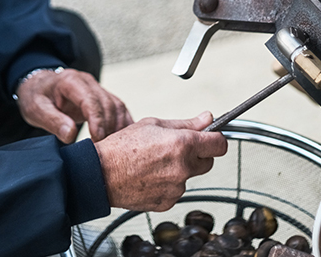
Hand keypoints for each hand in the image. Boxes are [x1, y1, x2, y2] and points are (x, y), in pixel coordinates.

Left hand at [15, 68, 132, 142]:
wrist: (38, 87)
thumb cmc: (36, 96)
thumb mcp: (36, 109)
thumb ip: (53, 121)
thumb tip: (71, 135)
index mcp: (70, 81)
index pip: (91, 100)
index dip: (97, 119)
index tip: (97, 138)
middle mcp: (87, 82)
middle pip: (108, 103)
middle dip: (108, 127)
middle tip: (103, 149)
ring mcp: (96, 88)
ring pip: (117, 105)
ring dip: (117, 126)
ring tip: (112, 147)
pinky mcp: (101, 97)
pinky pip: (118, 108)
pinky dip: (123, 123)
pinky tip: (122, 139)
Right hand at [93, 112, 227, 211]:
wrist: (100, 174)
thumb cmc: (122, 147)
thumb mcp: (153, 125)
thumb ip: (186, 124)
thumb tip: (207, 119)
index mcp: (182, 145)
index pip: (220, 144)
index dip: (216, 139)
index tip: (211, 138)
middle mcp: (183, 168)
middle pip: (208, 162)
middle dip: (197, 154)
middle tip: (175, 149)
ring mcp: (176, 188)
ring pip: (190, 177)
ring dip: (180, 170)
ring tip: (155, 163)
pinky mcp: (168, 202)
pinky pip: (176, 190)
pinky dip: (168, 184)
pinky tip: (150, 176)